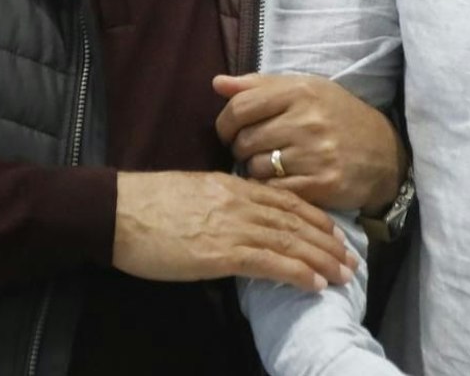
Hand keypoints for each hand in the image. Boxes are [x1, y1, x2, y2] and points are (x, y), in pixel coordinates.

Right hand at [111, 170, 358, 291]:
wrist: (118, 211)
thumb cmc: (147, 205)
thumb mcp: (192, 192)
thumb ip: (220, 202)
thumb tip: (236, 218)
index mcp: (232, 186)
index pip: (285, 199)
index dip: (315, 217)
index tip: (335, 232)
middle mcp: (239, 202)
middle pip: (295, 221)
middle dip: (327, 242)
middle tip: (351, 259)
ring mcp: (232, 227)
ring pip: (289, 241)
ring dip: (321, 259)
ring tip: (343, 274)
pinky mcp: (220, 253)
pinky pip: (269, 262)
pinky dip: (296, 272)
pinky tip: (315, 283)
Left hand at [213, 73, 402, 211]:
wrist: (384, 153)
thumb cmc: (336, 117)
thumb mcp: (304, 89)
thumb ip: (258, 86)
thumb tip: (217, 84)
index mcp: (300, 91)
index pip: (239, 107)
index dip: (225, 124)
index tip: (229, 132)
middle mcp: (308, 120)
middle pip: (245, 141)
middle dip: (241, 149)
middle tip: (254, 151)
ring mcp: (316, 154)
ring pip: (256, 168)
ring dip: (256, 170)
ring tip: (271, 165)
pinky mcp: (322, 184)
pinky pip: (275, 191)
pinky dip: (271, 189)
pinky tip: (281, 182)